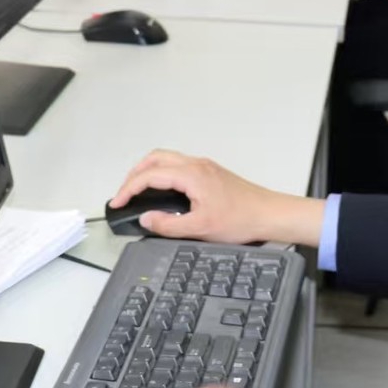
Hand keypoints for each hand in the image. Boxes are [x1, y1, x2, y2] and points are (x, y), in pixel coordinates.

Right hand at [111, 150, 325, 245]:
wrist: (269, 215)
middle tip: (124, 193)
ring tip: (137, 191)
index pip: (149, 175)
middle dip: (134, 174)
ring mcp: (204, 167)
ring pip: (167, 159)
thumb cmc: (242, 219)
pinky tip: (162, 191)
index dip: (128, 188)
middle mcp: (196, 165)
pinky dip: (162, 174)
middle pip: (155, 159)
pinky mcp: (210, 173)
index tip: (117, 202)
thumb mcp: (200, 228)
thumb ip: (168, 225)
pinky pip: (178, 166)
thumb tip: (146, 219)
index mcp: (191, 174)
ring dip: (148, 172)